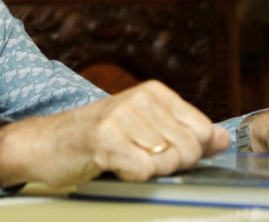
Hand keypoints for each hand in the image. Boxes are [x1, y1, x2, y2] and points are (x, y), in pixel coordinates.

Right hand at [0, 80, 229, 187]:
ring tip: (122, 159)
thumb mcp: (145, 130)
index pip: (203, 131)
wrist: (44, 144)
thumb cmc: (97, 139)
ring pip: (167, 161)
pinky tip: (112, 165)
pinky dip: (131, 176)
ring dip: (147, 171)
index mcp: (154, 92)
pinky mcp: (104, 138)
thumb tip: (223, 137)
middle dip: (169, 165)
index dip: (188, 152)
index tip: (160, 151)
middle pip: (189, 149)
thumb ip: (187, 133)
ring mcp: (121, 116)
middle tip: (138, 158)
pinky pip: (143, 170)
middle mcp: (139, 98)